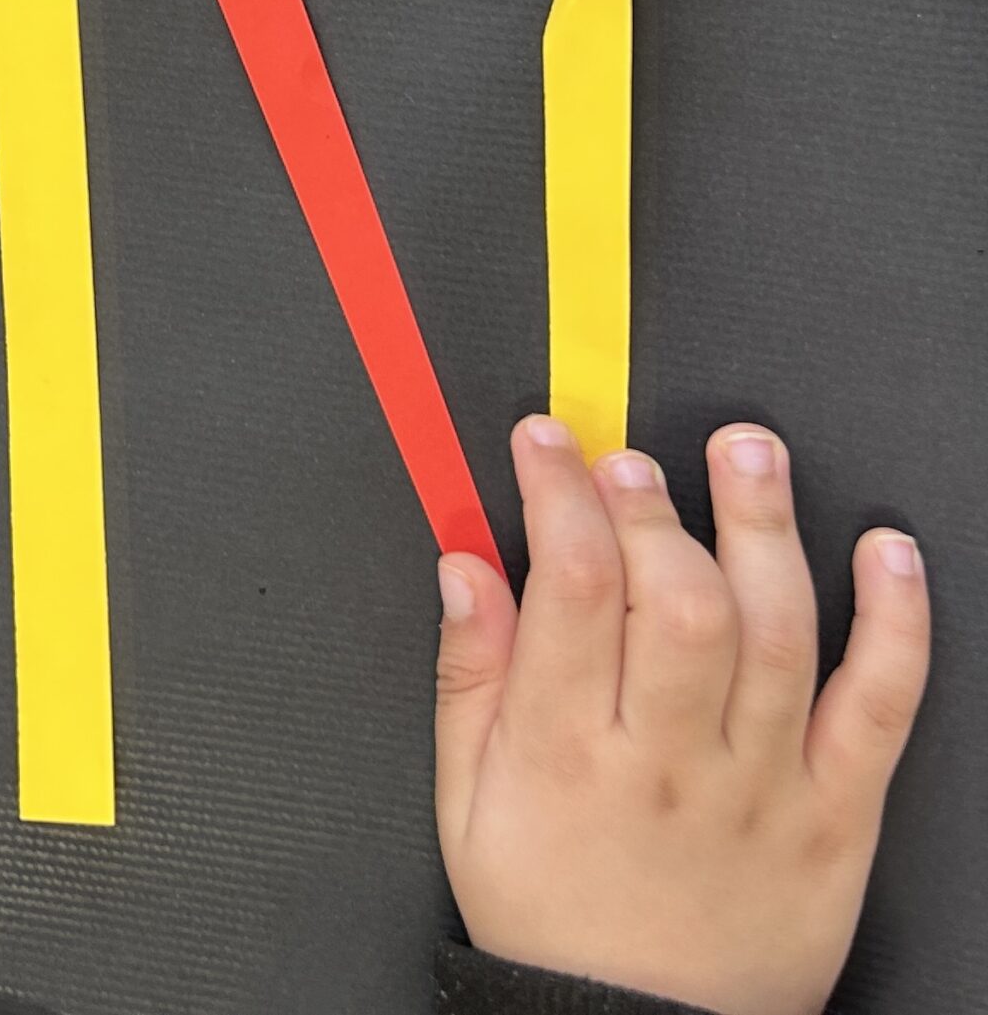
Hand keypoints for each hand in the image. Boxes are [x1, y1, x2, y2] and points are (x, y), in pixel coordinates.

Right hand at [433, 416, 929, 1014]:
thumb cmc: (548, 917)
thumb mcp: (464, 803)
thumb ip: (467, 676)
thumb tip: (466, 566)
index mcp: (564, 753)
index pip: (571, 587)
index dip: (560, 494)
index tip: (549, 441)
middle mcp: (669, 762)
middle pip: (677, 597)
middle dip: (653, 503)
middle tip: (631, 453)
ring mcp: (762, 784)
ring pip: (775, 629)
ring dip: (764, 523)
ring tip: (748, 448)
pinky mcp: (837, 813)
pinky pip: (881, 705)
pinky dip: (895, 621)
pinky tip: (885, 551)